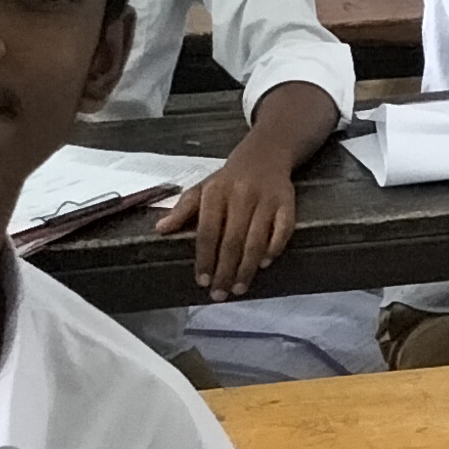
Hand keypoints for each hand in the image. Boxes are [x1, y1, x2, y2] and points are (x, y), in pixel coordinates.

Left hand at [151, 144, 301, 299]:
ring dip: (247, 268)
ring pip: (256, 240)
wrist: (264, 154)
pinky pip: (283, 230)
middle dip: (225, 271)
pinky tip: (264, 264)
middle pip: (232, 241)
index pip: (208, 232)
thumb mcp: (202, 188)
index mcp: (216, 192)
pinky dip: (274, 248)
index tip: (202, 281)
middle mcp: (241, 195)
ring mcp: (266, 199)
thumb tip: (161, 229)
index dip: (204, 258)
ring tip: (239, 288)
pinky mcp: (287, 203)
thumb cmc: (228, 180)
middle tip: (220, 294)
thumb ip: (182, 210)